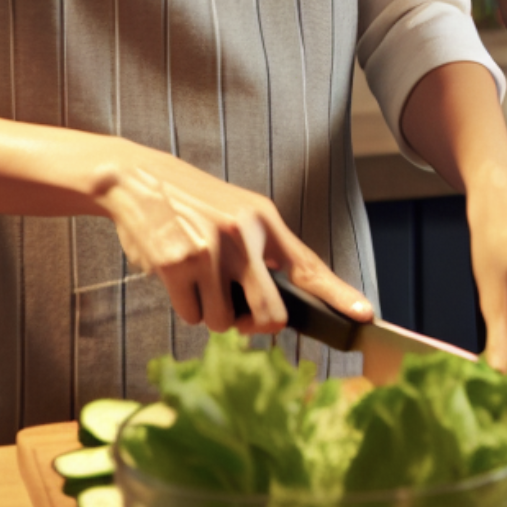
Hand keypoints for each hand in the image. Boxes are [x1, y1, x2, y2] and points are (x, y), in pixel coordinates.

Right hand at [92, 145, 372, 335]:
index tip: (365, 315)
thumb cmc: (194, 206)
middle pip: (269, 313)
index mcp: (264, 220)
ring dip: (210, 312)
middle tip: (240, 316)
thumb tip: (275, 310)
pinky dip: (186, 305)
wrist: (141, 180)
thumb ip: (261, 254)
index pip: (308, 264)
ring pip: (223, 321)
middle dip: (254, 326)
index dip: (339, 293)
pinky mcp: (178, 264)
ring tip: (197, 275)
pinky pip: (192, 316)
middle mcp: (244, 234)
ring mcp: (211, 250)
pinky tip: (175, 273)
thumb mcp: (239, 215)